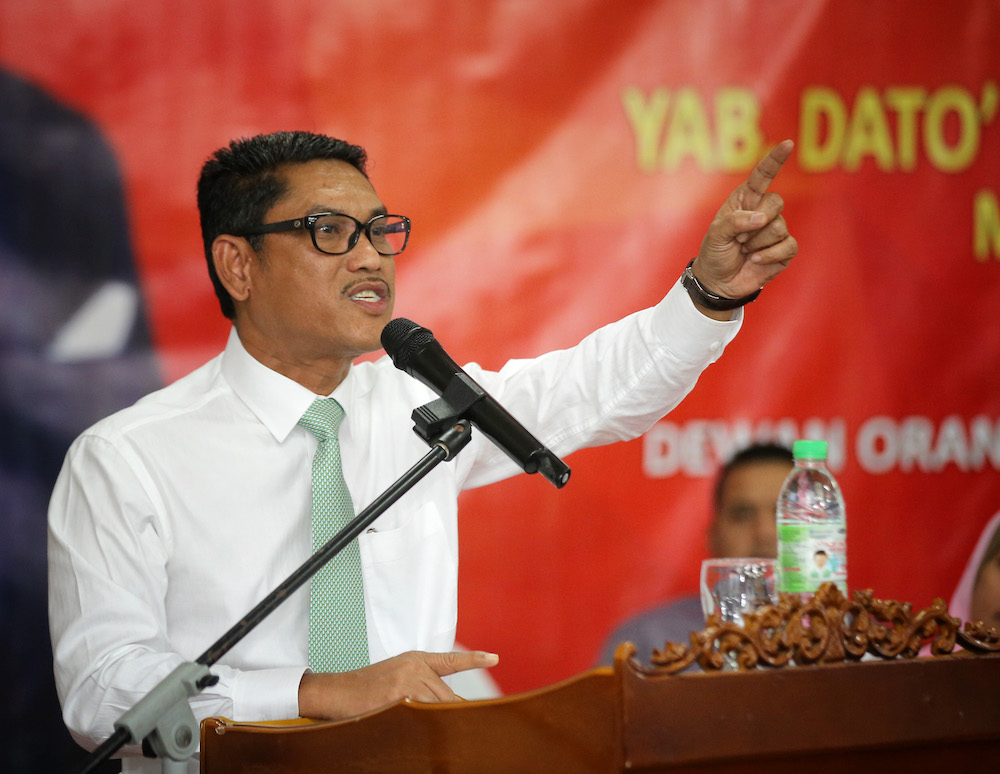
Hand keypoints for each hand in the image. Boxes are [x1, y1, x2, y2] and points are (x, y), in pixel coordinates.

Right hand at [297, 649, 499, 719]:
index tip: (494, 657)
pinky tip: (414, 726)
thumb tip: (440, 703)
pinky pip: (421, 714)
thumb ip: (419, 683)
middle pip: (446, 695)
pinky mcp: (399, 695)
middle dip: (448, 712)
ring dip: (436, 720)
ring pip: (436, 706)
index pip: (451, 660)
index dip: (474, 659)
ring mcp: (408, 680)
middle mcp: (415, 667)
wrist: (337, 691)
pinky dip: (422, 723)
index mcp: (416, 659)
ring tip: (428, 726)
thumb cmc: (365, 687)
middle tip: (457, 727)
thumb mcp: (395, 674)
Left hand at [692, 139, 797, 306]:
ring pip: (779, 226)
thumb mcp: (716, 234)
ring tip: (744, 250)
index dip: (775, 160)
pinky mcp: (784, 250)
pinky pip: (788, 246)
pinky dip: (769, 255)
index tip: (787, 144)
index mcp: (745, 199)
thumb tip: (762, 219)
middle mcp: (763, 211)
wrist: (718, 282)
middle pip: (776, 202)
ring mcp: (776, 230)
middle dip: (755, 223)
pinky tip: (755, 260)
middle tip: (739, 239)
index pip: (763, 175)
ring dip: (757, 242)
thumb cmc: (715, 252)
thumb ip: (735, 221)